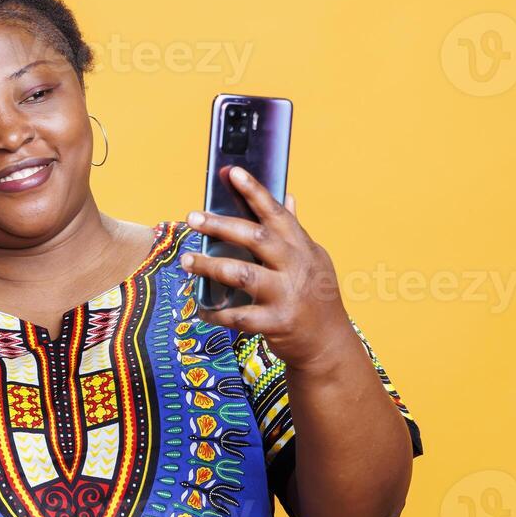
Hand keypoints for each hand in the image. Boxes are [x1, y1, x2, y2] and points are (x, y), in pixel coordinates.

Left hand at [182, 167, 357, 370]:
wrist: (328, 344)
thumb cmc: (316, 297)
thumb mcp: (313, 259)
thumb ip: (295, 230)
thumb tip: (288, 197)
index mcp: (302, 247)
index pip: (276, 213)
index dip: (254, 191)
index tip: (232, 172)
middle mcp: (296, 267)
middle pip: (256, 238)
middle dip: (221, 225)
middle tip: (193, 217)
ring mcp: (287, 295)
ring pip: (243, 275)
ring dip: (210, 266)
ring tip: (186, 261)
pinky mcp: (277, 322)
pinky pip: (239, 316)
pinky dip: (216, 313)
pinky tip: (201, 309)